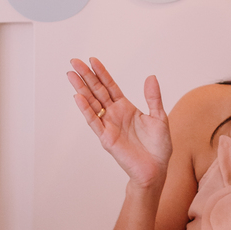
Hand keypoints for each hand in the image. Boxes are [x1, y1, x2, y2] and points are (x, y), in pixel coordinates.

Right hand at [67, 57, 171, 188]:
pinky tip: (79, 97)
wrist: (156, 169)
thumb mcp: (159, 117)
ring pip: (92, 103)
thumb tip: (151, 77)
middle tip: (74, 62)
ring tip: (71, 75)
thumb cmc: (158, 146)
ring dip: (81, 89)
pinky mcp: (106, 138)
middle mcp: (114, 114)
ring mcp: (108, 125)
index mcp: (126, 108)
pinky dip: (86, 110)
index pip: (110, 86)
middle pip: (97, 91)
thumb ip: (153, 98)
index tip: (92, 60)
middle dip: (86, 76)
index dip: (102, 73)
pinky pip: (94, 121)